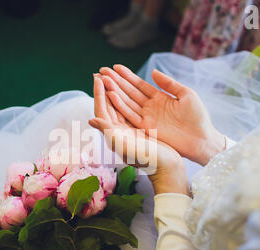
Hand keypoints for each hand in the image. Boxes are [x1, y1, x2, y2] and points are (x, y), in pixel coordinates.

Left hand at [89, 74, 188, 195]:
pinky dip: (127, 98)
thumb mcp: (128, 145)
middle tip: (101, 71)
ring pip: (119, 106)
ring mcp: (129, 130)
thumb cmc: (149, 159)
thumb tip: (91, 119)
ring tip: (111, 76)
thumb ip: (109, 132)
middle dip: (104, 88)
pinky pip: (130, 110)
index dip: (98, 93)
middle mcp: (119, 132)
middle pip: (108, 106)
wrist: (168, 169)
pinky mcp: (140, 130)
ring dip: (114, 90)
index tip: (97, 77)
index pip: (102, 110)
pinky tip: (128, 89)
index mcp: (113, 135)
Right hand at [99, 65, 224, 165]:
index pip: (139, 84)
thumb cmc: (198, 117)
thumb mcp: (186, 94)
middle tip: (102, 71)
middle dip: (116, 81)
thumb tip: (153, 71)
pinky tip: (111, 95)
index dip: (127, 76)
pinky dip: (120, 105)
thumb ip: (169, 83)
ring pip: (127, 102)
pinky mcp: (146, 128)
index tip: (115, 67)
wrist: (201, 139)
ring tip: (103, 80)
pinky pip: (130, 115)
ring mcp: (147, 117)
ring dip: (115, 91)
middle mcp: (150, 107)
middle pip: (129, 92)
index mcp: (159, 97)